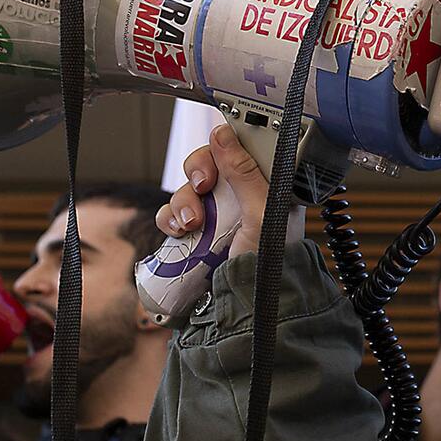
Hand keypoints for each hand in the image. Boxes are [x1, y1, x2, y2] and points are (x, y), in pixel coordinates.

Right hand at [158, 123, 303, 259]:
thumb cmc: (270, 263)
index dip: (223, 145)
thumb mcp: (263, 211)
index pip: (238, 148)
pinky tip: (180, 230)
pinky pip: (172, 212)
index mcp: (265, 184)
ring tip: (193, 222)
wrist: (247, 306)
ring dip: (183, 200)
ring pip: (187, 187)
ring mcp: (216, 214)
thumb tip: (224, 134)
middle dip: (198, 171)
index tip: (216, 153)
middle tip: (203, 186)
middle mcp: (240, 195)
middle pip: (208, 163)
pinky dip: (170, 218)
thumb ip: (245, 172)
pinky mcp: (197, 232)